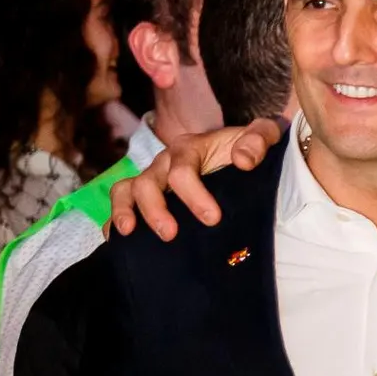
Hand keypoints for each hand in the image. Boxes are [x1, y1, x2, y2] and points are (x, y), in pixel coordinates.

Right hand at [109, 118, 282, 238]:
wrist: (241, 156)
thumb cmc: (248, 148)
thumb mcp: (262, 136)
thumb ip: (259, 138)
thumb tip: (243, 160)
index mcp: (189, 148)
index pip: (182, 171)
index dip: (194, 195)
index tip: (212, 218)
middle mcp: (164, 163)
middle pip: (147, 182)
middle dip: (156, 210)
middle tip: (171, 235)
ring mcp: (151, 179)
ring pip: (125, 190)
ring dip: (124, 211)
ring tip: (128, 233)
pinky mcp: (143, 197)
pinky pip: (121, 204)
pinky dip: (113, 220)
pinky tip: (116, 239)